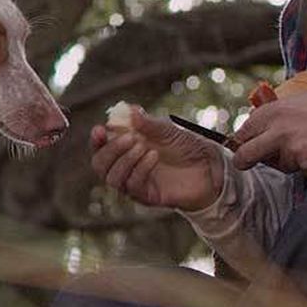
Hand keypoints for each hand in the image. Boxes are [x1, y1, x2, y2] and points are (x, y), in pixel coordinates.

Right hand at [90, 107, 223, 211]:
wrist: (210, 167)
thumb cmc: (185, 147)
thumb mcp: (168, 130)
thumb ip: (148, 123)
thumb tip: (130, 110)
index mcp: (126, 148)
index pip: (101, 147)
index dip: (96, 140)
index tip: (99, 129)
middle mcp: (126, 167)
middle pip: (100, 165)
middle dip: (109, 150)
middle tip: (128, 137)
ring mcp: (136, 182)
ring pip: (113, 178)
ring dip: (124, 160)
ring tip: (143, 146)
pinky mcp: (148, 196)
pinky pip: (133, 187)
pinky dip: (140, 169)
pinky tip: (153, 156)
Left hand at [229, 90, 306, 173]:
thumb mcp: (300, 101)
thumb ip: (278, 114)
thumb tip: (263, 126)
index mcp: (274, 110)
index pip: (245, 128)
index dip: (243, 138)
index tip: (244, 143)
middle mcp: (278, 129)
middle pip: (246, 154)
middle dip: (243, 160)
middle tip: (244, 162)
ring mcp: (291, 148)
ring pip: (277, 164)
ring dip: (286, 160)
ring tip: (306, 145)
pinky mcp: (305, 163)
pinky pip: (298, 168)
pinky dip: (305, 164)